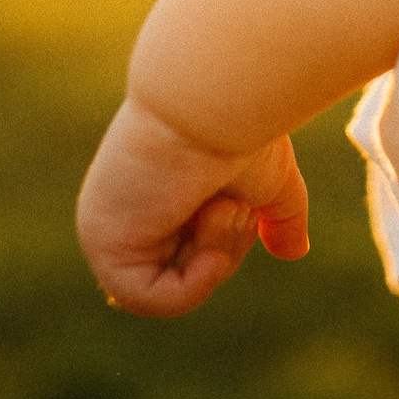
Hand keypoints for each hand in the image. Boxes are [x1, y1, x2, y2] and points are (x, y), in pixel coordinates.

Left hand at [77, 96, 310, 316]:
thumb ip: (277, 217)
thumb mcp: (269, 181)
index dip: (225, 245)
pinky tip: (206, 227)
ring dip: (214, 254)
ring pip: (170, 288)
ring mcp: (110, 231)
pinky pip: (148, 299)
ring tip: (216, 205)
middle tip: (229, 201)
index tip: (235, 201)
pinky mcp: (104, 243)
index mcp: (154, 200)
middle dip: (225, 246)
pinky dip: (192, 281)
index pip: (191, 257)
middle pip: (186, 275)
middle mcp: (126, 215)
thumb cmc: (240, 126)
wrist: (212, 98)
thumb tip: (293, 251)